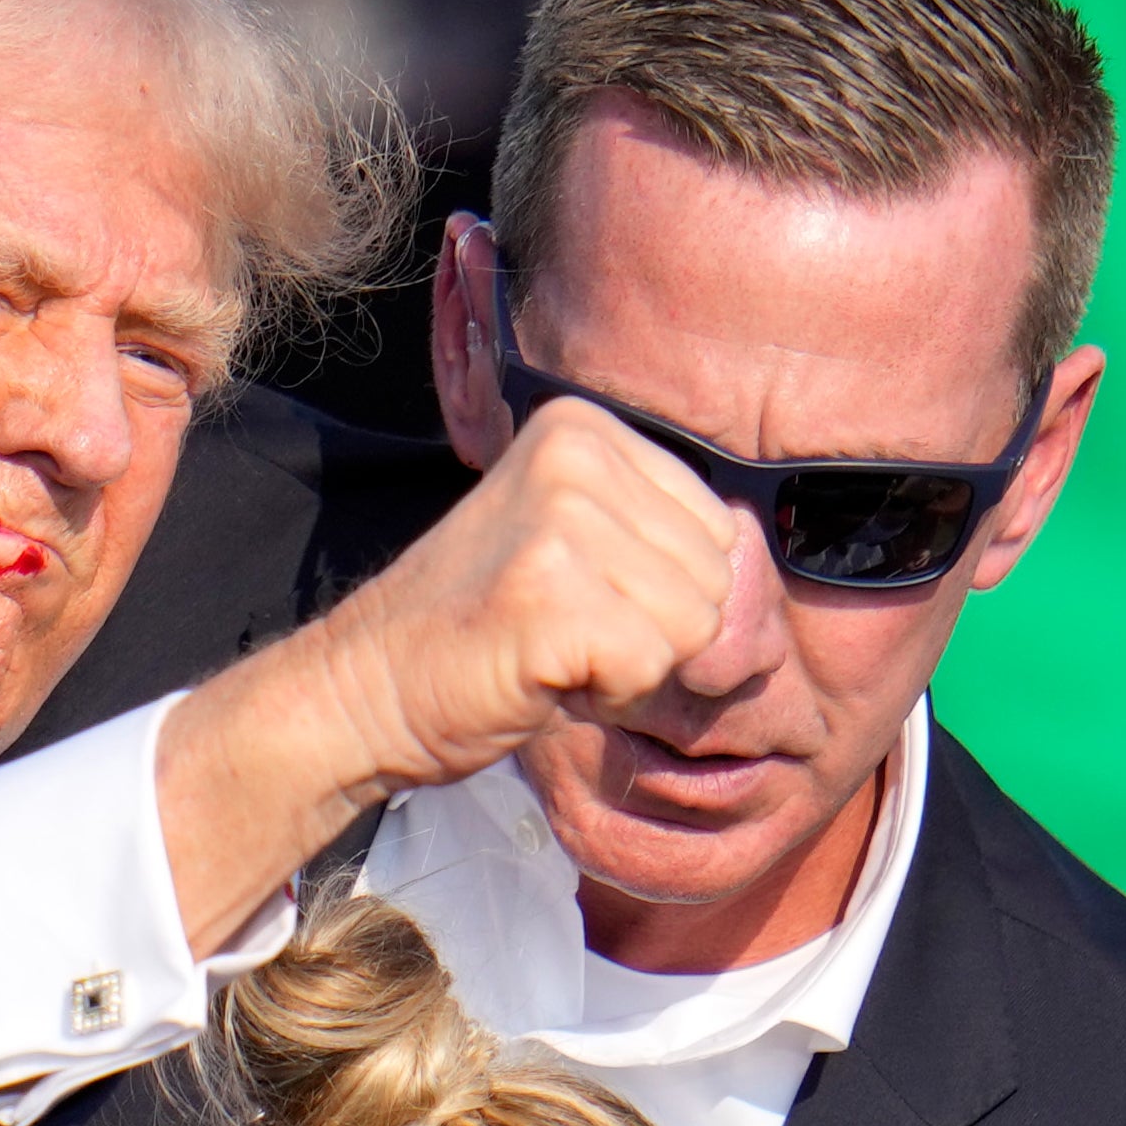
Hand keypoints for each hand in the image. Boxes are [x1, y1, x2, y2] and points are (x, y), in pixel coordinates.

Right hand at [156, 400, 731, 948]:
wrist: (364, 687)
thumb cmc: (479, 634)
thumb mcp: (581, 554)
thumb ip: (671, 551)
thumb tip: (761, 599)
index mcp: (583, 427)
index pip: (720, 527)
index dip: (667, 595)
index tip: (578, 603)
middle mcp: (575, 454)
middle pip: (717, 576)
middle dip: (657, 635)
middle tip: (562, 635)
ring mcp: (561, 519)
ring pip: (696, 626)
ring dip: (632, 669)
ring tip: (551, 652)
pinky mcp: (551, 593)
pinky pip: (652, 668)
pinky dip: (607, 698)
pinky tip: (541, 676)